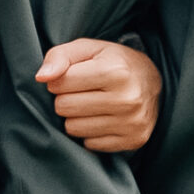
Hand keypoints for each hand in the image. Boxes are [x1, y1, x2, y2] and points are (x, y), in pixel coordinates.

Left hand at [35, 38, 160, 153]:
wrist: (152, 81)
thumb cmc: (114, 62)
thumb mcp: (89, 49)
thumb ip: (60, 56)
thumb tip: (41, 77)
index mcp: (116, 71)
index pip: (60, 83)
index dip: (60, 79)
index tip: (72, 77)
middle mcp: (127, 99)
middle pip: (64, 107)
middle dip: (66, 99)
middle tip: (81, 92)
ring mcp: (132, 123)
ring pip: (73, 129)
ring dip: (76, 117)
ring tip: (91, 105)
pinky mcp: (133, 140)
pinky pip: (89, 144)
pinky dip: (90, 133)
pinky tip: (102, 118)